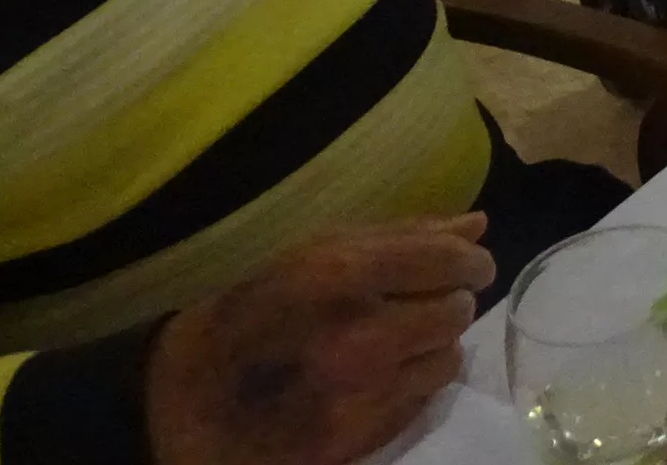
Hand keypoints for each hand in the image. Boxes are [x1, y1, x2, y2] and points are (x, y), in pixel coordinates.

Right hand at [146, 214, 495, 464]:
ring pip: (446, 359)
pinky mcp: (357, 440)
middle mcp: (357, 338)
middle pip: (456, 311)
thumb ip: (401, 237)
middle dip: (449, 302)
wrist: (190, 400)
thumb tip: (475, 227)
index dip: (470, 262)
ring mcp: (358, 397)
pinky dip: (413, 384)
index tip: (470, 265)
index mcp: (341, 276)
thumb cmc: (257, 310)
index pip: (447, 262)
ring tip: (397, 342)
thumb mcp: (316, 254)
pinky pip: (422, 401)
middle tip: (423, 304)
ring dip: (433, 346)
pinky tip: (380, 376)